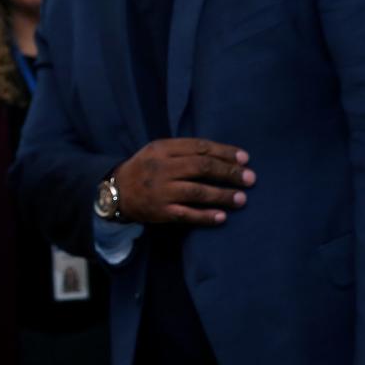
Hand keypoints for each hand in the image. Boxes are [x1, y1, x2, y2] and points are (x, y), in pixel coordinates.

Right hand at [113, 138, 253, 225]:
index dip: (224, 152)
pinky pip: (187, 214)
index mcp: (162, 149)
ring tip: (242, 199)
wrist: (114, 192)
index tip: (244, 158)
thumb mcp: (157, 151)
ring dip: (222, 195)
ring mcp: (160, 191)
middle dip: (229, 172)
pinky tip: (222, 217)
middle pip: (201, 167)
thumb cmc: (144, 169)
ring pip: (197, 192)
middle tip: (250, 178)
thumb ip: (184, 150)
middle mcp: (161, 168)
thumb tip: (223, 156)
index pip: (199, 147)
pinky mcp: (160, 211)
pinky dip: (205, 216)